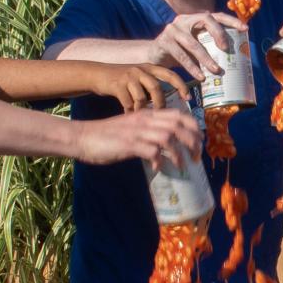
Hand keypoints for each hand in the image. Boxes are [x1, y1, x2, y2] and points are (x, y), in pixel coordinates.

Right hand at [72, 107, 198, 167]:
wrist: (83, 137)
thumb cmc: (107, 136)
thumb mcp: (132, 128)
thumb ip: (148, 133)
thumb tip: (165, 148)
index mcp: (147, 114)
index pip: (179, 115)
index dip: (194, 128)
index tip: (199, 142)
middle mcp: (145, 120)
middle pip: (178, 125)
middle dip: (193, 141)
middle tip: (196, 157)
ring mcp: (137, 131)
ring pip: (168, 137)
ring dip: (178, 153)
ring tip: (181, 165)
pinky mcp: (128, 144)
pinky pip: (151, 151)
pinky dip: (159, 161)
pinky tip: (158, 168)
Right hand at [88, 61, 184, 111]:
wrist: (96, 74)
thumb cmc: (122, 82)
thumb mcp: (139, 79)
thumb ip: (152, 89)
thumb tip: (168, 107)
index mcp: (149, 68)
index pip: (170, 74)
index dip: (181, 85)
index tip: (188, 98)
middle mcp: (140, 70)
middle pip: (156, 88)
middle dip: (159, 104)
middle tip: (160, 116)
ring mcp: (127, 76)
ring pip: (141, 97)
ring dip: (141, 110)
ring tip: (140, 118)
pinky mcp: (116, 84)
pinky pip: (127, 103)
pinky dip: (129, 112)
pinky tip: (128, 117)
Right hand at [151, 12, 246, 80]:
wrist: (153, 56)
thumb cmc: (179, 52)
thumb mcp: (195, 47)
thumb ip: (208, 47)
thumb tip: (233, 61)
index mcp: (194, 19)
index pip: (215, 16)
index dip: (231, 21)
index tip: (245, 28)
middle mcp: (184, 20)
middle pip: (205, 19)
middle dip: (218, 32)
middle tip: (226, 48)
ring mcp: (172, 29)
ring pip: (193, 43)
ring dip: (206, 58)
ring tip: (216, 70)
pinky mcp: (164, 42)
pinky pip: (181, 55)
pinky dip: (192, 67)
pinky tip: (200, 76)